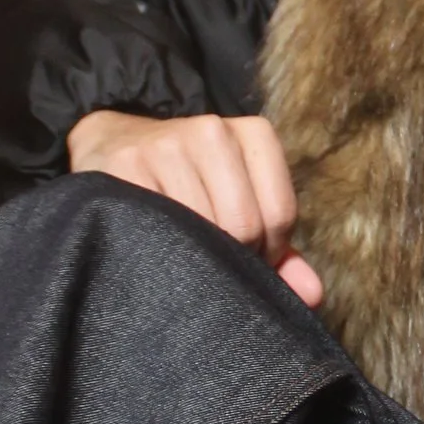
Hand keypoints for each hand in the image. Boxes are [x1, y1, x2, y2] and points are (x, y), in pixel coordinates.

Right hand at [64, 110, 323, 307]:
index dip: (267, 252)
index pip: (281, 215)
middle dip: (232, 257)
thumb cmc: (188, 184)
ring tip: (182, 253)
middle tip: (210, 261)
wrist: (112, 141)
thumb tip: (311, 294)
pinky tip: (155, 246)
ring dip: (195, 257)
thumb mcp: (238, 201)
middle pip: (244, 224)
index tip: (245, 255)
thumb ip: (278, 249)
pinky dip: (160, 248)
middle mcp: (211, 129)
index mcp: (251, 133)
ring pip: (202, 229)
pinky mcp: (124, 164)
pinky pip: (158, 227)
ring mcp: (165, 144)